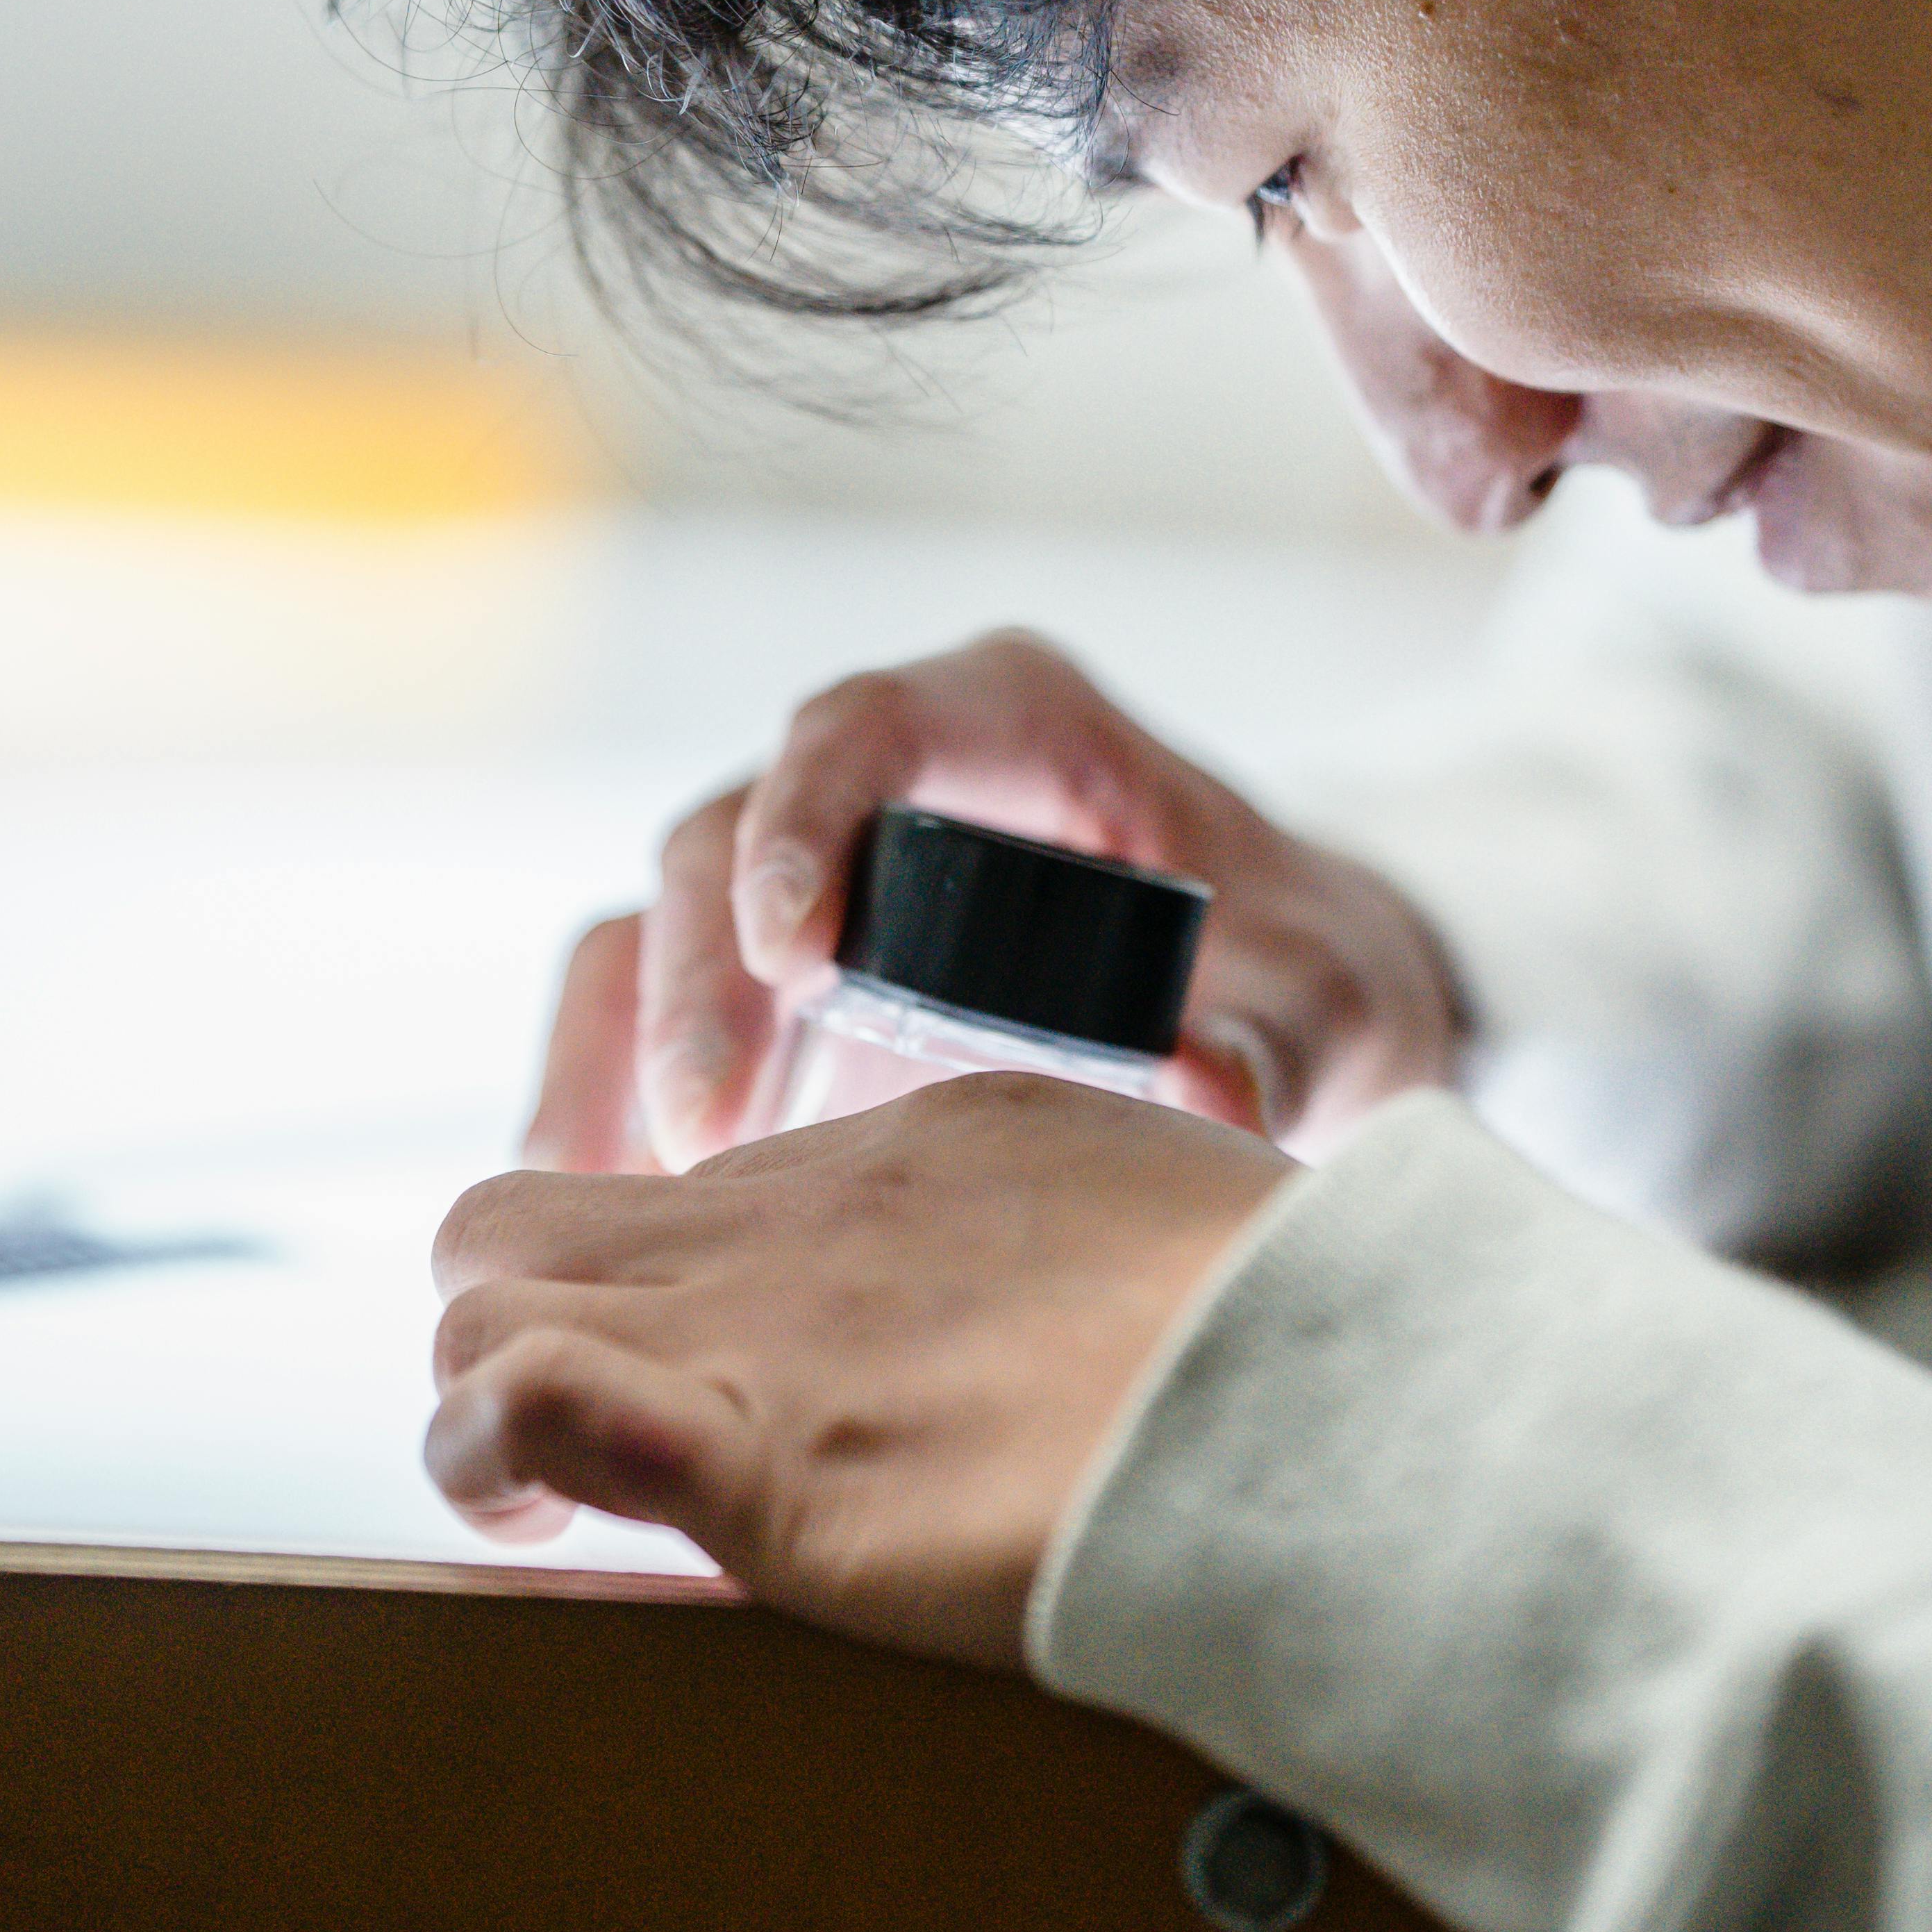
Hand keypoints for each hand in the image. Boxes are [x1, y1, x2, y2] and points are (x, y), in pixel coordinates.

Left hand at [427, 1075, 1288, 1660]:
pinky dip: (498, 1449)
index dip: (634, 1284)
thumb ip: (1045, 1234)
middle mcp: (795, 1222)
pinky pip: (534, 1408)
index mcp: (898, 1148)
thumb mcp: (1139, 1207)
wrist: (1330, 1402)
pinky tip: (531, 1510)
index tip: (675, 1372)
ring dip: (472, 1407)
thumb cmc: (1279, 1330)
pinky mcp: (762, 1461)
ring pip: (477, 1311)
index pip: (677, 1187)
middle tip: (561, 1444)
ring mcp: (765, 1335)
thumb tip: (1038, 1297)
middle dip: (502, 1323)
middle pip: (515, 1224)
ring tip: (530, 1503)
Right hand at [529, 628, 1464, 1170]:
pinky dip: (612, 1097)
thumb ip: (1277, 1038)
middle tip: (706, 1131)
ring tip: (629, 1196)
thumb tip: (1205, 1086)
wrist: (1288, 1010)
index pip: (865, 723)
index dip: (805, 817)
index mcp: (1011, 717)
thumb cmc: (1301, 969)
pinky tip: (609, 1214)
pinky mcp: (768, 968)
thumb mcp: (1322, 999)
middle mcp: (886, 774)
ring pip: (657, 917)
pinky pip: (648, 1005)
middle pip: (729, 832)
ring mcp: (811, 868)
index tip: (791, 952)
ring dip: (626, 1050)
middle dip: (697, 976)